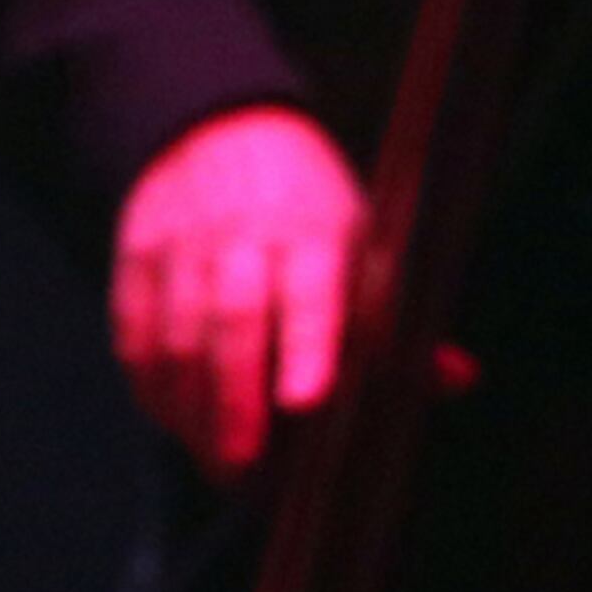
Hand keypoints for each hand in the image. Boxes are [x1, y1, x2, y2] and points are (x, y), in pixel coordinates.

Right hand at [110, 106, 369, 479]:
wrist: (220, 127)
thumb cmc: (306, 205)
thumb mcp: (361, 242)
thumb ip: (394, 321)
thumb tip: (458, 377)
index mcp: (313, 230)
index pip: (311, 291)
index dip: (308, 347)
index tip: (306, 402)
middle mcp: (243, 233)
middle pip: (232, 321)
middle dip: (236, 399)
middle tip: (243, 464)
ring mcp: (181, 243)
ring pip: (177, 335)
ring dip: (192, 409)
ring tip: (213, 460)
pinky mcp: (137, 256)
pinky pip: (133, 333)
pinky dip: (151, 387)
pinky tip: (175, 420)